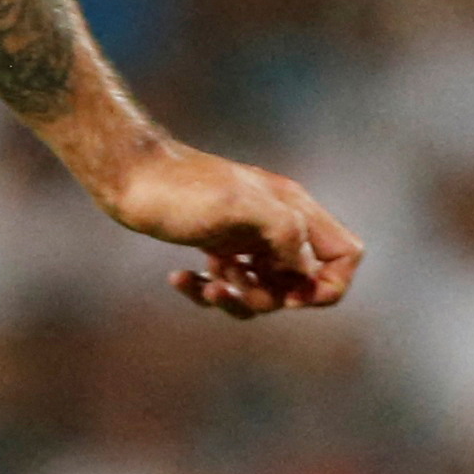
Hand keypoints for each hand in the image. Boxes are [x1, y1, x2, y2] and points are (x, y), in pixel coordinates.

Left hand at [82, 135, 362, 316]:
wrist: (128, 174)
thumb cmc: (181, 188)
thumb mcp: (238, 206)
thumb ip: (285, 232)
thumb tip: (303, 272)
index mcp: (293, 209)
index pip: (345, 254)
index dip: (329, 284)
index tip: (291, 295)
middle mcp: (276, 223)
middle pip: (301, 283)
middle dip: (270, 298)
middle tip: (234, 286)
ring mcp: (246, 236)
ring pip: (262, 290)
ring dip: (237, 300)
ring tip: (207, 286)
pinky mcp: (216, 244)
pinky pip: (228, 284)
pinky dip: (207, 290)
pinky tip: (180, 278)